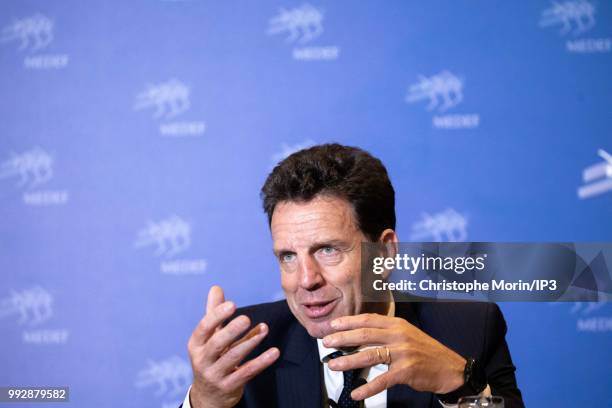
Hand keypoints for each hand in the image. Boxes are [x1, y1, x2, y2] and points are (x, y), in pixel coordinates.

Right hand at [187, 286, 279, 407]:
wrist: (208, 396)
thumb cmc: (211, 357)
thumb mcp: (209, 338)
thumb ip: (214, 313)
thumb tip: (216, 288)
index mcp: (196, 345)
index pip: (204, 328)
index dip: (216, 316)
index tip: (231, 304)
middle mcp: (202, 360)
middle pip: (217, 344)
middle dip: (231, 331)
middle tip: (246, 318)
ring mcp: (215, 375)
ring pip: (233, 358)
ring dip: (250, 342)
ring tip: (264, 329)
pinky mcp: (230, 386)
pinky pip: (247, 372)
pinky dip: (261, 362)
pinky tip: (274, 352)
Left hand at [322, 313, 465, 400]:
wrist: (450, 368)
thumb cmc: (425, 352)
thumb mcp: (407, 334)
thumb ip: (387, 333)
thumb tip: (361, 335)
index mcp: (397, 324)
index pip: (368, 319)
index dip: (348, 322)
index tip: (333, 325)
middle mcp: (398, 335)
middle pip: (364, 335)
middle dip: (342, 338)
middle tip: (326, 343)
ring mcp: (402, 353)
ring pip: (369, 356)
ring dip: (348, 361)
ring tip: (333, 365)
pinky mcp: (406, 371)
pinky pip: (382, 380)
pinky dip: (367, 388)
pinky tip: (356, 393)